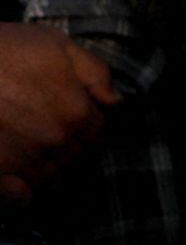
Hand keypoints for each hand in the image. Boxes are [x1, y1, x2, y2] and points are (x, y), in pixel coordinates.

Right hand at [0, 27, 116, 203]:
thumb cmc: (0, 48)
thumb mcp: (55, 45)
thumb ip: (94, 72)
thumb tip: (114, 101)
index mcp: (76, 112)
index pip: (97, 135)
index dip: (86, 129)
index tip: (72, 124)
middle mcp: (55, 142)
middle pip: (75, 159)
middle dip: (67, 149)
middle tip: (44, 136)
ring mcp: (24, 161)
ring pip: (49, 179)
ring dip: (44, 169)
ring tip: (26, 151)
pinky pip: (17, 199)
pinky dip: (19, 196)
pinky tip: (17, 188)